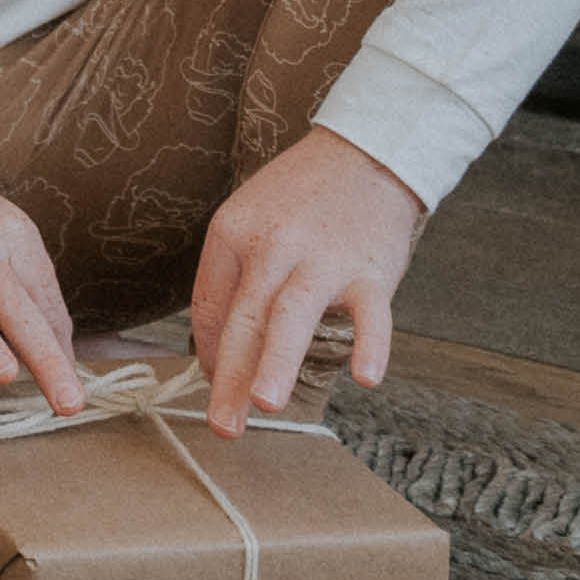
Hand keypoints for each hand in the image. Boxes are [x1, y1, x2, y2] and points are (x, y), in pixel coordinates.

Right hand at [0, 134, 83, 413]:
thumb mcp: (3, 233)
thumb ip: (32, 287)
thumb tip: (63, 351)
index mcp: (12, 236)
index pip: (44, 299)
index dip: (60, 348)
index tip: (73, 390)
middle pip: (15, 304)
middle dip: (44, 354)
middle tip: (69, 402)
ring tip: (5, 374)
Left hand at [192, 126, 422, 436]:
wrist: (365, 153)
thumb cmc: (299, 198)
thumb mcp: (248, 220)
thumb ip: (232, 280)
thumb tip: (216, 353)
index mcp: (231, 233)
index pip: (210, 305)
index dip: (209, 352)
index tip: (214, 387)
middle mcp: (271, 245)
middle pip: (244, 319)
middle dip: (230, 377)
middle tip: (223, 426)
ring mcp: (322, 258)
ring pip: (292, 315)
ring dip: (277, 362)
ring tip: (265, 406)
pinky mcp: (370, 270)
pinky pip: (369, 314)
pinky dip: (370, 344)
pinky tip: (365, 377)